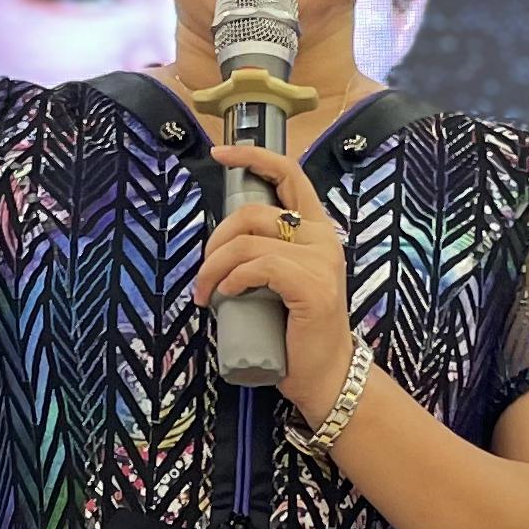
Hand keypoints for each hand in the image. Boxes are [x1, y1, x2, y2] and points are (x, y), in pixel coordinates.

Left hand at [197, 138, 355, 420]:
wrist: (325, 374)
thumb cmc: (297, 331)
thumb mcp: (281, 281)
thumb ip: (267, 253)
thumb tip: (222, 241)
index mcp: (318, 229)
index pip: (290, 174)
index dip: (254, 156)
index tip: (219, 154)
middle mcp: (324, 238)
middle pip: (253, 212)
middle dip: (215, 240)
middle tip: (203, 274)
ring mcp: (321, 261)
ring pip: (248, 242)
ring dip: (214, 267)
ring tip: (205, 294)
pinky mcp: (313, 285)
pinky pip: (259, 266)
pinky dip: (233, 279)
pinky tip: (226, 297)